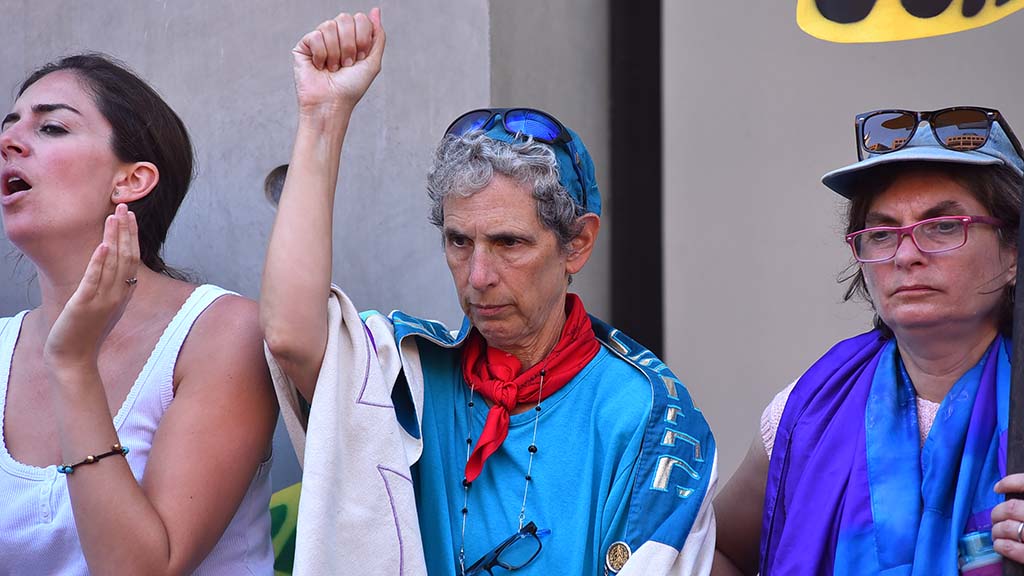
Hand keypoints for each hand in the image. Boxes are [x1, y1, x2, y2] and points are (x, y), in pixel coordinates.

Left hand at [44, 204, 139, 369]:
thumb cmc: (84, 332)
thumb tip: (108, 264)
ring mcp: (102, 300)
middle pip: (126, 256)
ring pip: (112, 263)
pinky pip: (94, 280)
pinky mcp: (84, 305)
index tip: (129, 216)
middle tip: (123, 207)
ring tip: (112, 217)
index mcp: (122, 294)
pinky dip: (99, 261)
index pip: (132, 258)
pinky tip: (102, 245)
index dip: (132, 235)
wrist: (74, 358)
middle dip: (125, 230)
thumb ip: (107, 285)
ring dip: (114, 238)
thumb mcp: (101, 305)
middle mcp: (117, 295)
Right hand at [292, 7, 385, 117]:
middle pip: (345, 18)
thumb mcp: (373, 62)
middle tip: (347, 64)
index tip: (361, 58)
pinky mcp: (304, 45)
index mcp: (353, 38)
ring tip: (333, 68)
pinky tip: (320, 67)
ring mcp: (319, 39)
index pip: (360, 19)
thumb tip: (375, 10)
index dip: (362, 38)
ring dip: (335, 53)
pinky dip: (321, 55)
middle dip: (349, 45)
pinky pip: (315, 36)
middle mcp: (336, 36)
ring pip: (329, 26)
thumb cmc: (351, 87)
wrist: (332, 104)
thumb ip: (377, 36)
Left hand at [991, 474, 1023, 560]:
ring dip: (997, 529)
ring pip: (1009, 527)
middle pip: (1012, 508)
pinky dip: (1002, 545)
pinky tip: (1000, 544)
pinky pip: (1014, 548)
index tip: (998, 488)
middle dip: (999, 512)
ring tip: (997, 532)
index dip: (1009, 483)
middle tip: (997, 517)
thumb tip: (1013, 494)